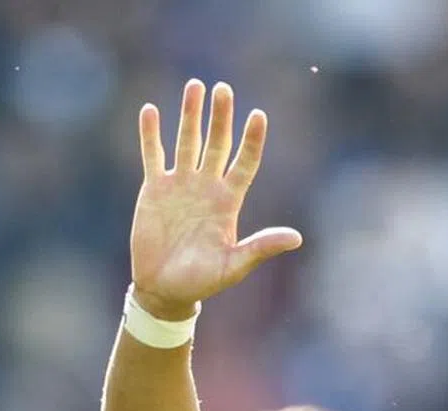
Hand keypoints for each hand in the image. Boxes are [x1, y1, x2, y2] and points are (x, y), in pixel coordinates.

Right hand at [129, 79, 301, 318]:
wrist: (166, 288)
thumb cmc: (203, 281)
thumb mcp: (235, 265)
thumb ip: (261, 248)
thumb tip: (297, 238)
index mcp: (229, 202)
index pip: (245, 163)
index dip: (252, 140)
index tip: (259, 115)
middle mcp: (207, 187)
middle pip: (217, 144)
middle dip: (221, 117)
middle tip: (224, 89)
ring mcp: (181, 185)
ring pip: (187, 141)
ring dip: (190, 115)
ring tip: (195, 86)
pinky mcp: (154, 189)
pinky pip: (153, 155)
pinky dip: (151, 134)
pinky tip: (151, 110)